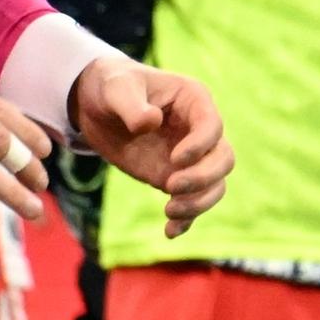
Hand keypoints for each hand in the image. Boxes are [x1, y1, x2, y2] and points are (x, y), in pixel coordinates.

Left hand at [70, 56, 231, 236]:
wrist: (96, 106)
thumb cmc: (111, 87)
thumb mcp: (116, 89)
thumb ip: (132, 106)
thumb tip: (150, 123)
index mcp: (194, 101)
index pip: (213, 127)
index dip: (200, 146)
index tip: (175, 159)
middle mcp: (199, 131)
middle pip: (223, 159)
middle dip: (203, 178)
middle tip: (170, 186)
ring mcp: (190, 158)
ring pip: (215, 185)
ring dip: (198, 203)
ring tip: (168, 210)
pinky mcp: (174, 178)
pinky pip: (193, 202)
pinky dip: (187, 220)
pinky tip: (169, 231)